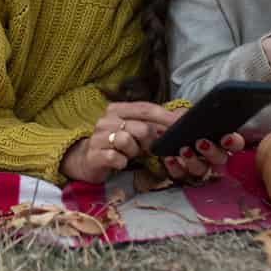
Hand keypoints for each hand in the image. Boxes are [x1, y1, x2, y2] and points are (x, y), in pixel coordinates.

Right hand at [60, 101, 179, 182]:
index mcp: (117, 109)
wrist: (89, 160)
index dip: (165, 115)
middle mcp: (106, 120)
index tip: (181, 123)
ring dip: (133, 152)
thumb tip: (180, 118)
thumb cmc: (117, 144)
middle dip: (150, 140)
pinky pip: (116, 158)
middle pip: (141, 127)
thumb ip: (152, 123)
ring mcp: (98, 137)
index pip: (145, 108)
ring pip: (127, 141)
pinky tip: (119, 162)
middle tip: (146, 147)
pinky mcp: (94, 154)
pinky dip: (122, 163)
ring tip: (128, 154)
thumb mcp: (133, 130)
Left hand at [161, 115, 244, 182]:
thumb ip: (175, 116)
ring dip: (194, 161)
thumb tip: (178, 120)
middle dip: (212, 152)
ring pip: (201, 170)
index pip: (234, 143)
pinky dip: (175, 167)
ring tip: (184, 150)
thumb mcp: (173, 113)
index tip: (226, 138)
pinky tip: (170, 159)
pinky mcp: (181, 173)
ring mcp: (196, 165)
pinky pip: (181, 175)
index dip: (234, 142)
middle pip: (220, 159)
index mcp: (216, 135)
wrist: (154, 130)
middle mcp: (210, 154)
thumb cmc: (171, 120)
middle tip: (201, 142)